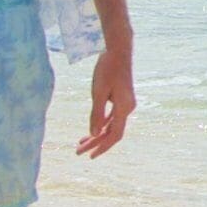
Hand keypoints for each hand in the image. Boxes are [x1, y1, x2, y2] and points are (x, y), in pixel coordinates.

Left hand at [76, 36, 135, 156]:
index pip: (114, 135)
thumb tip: (94, 133)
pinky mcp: (121, 98)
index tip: (90, 156)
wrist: (118, 50)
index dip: (103, 147)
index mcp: (124, 108)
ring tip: (81, 143)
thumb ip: (97, 114)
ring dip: (97, 134)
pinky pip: (112, 116)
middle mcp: (128, 108)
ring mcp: (125, 103)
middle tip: (78, 152)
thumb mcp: (98, 92)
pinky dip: (102, 124)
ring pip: (111, 125)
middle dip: (95, 143)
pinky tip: (92, 129)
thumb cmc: (107, 69)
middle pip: (112, 132)